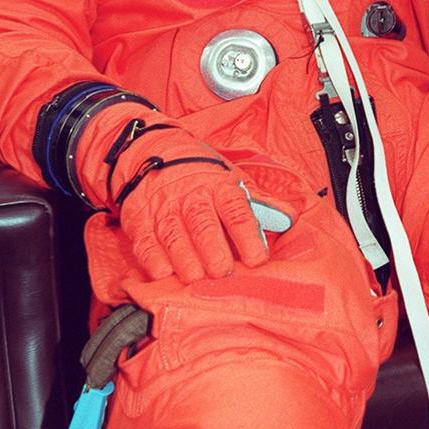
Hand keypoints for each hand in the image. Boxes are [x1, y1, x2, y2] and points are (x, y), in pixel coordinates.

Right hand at [118, 152, 283, 282]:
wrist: (151, 151)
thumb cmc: (199, 171)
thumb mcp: (231, 177)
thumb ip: (260, 203)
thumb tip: (289, 219)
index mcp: (219, 186)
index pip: (237, 212)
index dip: (248, 236)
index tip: (257, 259)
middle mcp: (192, 197)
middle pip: (203, 225)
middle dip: (213, 251)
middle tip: (222, 272)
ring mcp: (164, 208)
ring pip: (174, 235)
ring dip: (185, 259)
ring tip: (196, 277)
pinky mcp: (139, 219)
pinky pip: (145, 241)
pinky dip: (152, 258)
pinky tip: (163, 272)